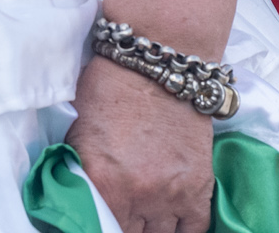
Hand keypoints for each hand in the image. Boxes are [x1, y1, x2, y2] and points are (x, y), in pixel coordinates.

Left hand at [66, 56, 216, 232]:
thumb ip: (81, 175)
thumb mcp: (78, 133)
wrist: (159, 64)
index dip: (99, 223)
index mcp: (102, 183)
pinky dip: (183, 228)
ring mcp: (172, 194)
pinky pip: (195, 229)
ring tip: (144, 213)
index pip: (98, 229)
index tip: (100, 218)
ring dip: (151, 227)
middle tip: (121, 210)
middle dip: (122, 224)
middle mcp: (138, 196)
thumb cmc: (111, 89)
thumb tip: (80, 203)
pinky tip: (171, 219)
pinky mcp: (200, 187)